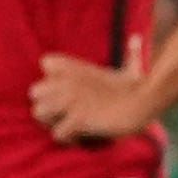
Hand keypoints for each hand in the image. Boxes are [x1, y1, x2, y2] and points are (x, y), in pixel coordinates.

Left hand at [29, 36, 155, 141]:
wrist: (144, 100)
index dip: (51, 78)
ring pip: (38, 113)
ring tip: (68, 127)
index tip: (64, 89)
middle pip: (33, 91)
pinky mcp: (77, 119)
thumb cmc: (138, 85)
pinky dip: (67, 139)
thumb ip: (131, 52)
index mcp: (77, 67)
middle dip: (46, 103)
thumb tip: (137, 38)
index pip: (45, 62)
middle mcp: (68, 81)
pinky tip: (79, 137)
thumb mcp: (131, 65)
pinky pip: (57, 133)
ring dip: (52, 122)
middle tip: (62, 113)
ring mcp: (71, 101)